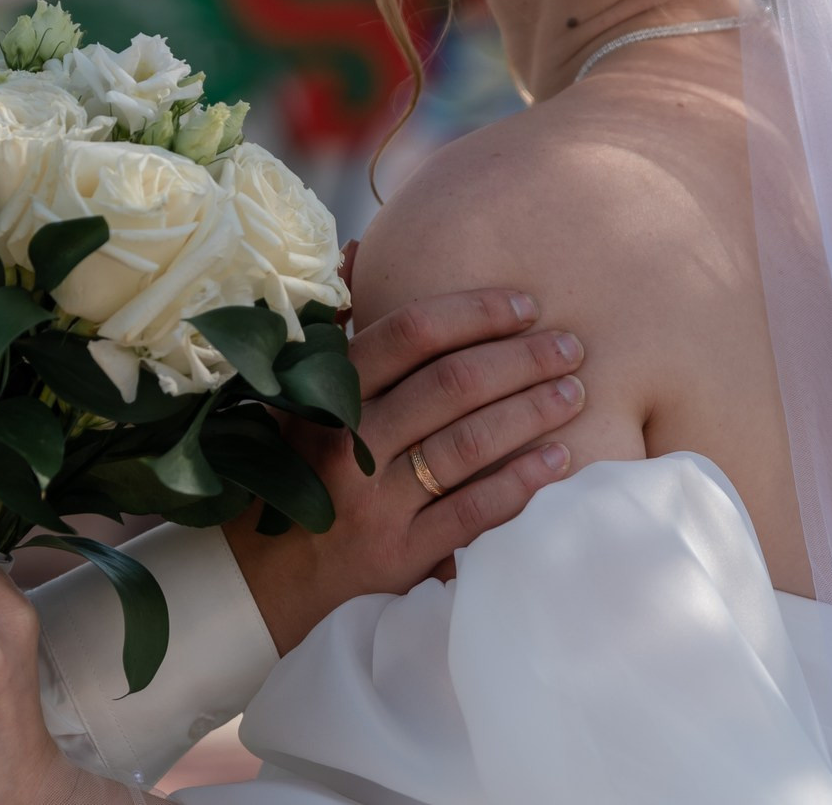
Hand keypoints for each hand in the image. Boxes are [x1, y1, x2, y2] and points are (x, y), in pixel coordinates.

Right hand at [224, 286, 583, 652]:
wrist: (257, 577)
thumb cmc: (287, 471)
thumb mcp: (290, 396)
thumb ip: (333, 329)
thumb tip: (358, 252)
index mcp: (326, 394)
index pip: (410, 334)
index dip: (475, 312)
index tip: (525, 304)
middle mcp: (350, 443)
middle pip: (453, 384)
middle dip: (522, 359)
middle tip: (570, 346)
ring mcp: (376, 501)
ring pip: (469, 443)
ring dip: (532, 412)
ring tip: (574, 393)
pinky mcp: (400, 554)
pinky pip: (474, 510)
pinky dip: (522, 481)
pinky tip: (558, 458)